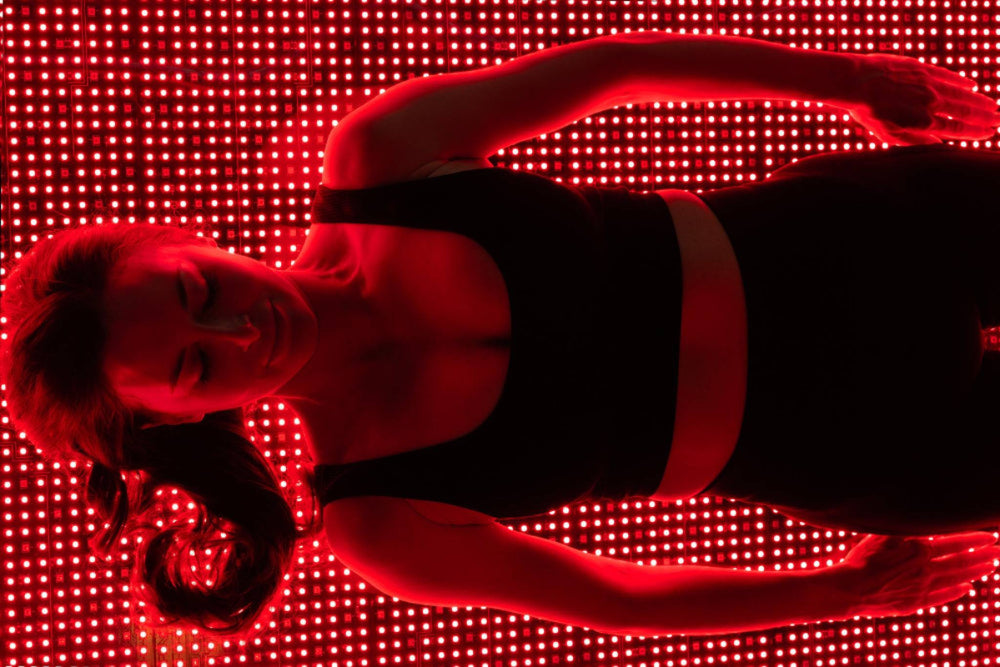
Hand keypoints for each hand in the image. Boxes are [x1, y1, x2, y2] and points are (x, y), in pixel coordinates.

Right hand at [835, 532, 999, 617]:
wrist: (850, 589)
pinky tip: (966, 589)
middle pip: (962, 562)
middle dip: (983, 556)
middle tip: (999, 552)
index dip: (975, 540)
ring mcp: (923, 588)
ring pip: (957, 579)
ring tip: (990, 568)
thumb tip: (923, 520)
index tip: (990, 537)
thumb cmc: (862, 558)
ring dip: (975, 573)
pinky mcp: (916, 603)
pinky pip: (942, 596)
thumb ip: (906, 529)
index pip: (955, 543)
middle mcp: (926, 570)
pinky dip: (957, 592)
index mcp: (919, 550)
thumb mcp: (882, 535)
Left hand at [839, 53, 999, 145]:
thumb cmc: (868, 112)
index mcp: (923, 122)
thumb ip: (914, 142)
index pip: (957, 129)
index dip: (975, 132)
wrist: (857, 82)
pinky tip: (972, 86)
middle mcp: (931, 103)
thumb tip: (937, 147)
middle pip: (965, 112)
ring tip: (993, 106)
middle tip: (998, 120)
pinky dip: (961, 82)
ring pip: (961, 94)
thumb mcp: (888, 134)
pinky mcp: (923, 69)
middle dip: (984, 117)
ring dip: (979, 101)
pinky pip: (948, 76)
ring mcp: (929, 85)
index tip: (989, 133)